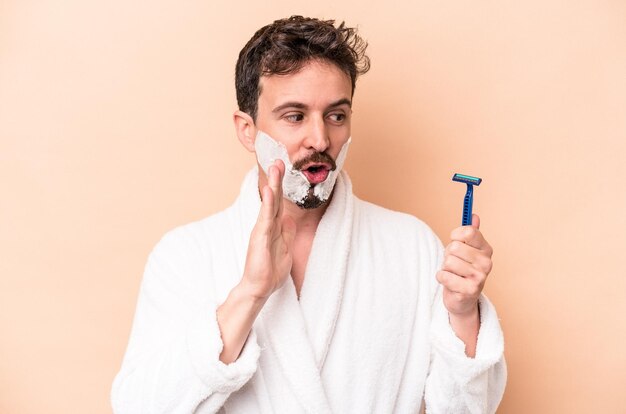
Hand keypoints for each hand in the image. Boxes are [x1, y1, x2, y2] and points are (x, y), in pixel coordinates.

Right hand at [240, 160, 296, 299]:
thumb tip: (289, 219)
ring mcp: (262, 230)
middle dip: (277, 179)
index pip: (278, 202)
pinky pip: (266, 217)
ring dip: (273, 185)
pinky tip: (269, 190)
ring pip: (269, 203)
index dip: (282, 187)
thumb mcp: (285, 249)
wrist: (259, 288)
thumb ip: (286, 233)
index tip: (284, 170)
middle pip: (273, 198)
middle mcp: (267, 225)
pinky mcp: (260, 237)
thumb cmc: (270, 271)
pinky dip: (267, 203)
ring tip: (275, 167)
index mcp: (273, 227)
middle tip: (278, 160)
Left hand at [436, 214, 492, 316]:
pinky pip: (444, 276)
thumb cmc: (461, 269)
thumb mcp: (466, 249)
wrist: (462, 298)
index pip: (469, 232)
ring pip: (448, 261)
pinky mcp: (469, 290)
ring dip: (445, 267)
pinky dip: (441, 278)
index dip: (456, 235)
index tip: (455, 240)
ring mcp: (480, 277)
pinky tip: (450, 283)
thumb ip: (470, 232)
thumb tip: (474, 215)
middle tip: (454, 263)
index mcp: (486, 249)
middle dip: (448, 254)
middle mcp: (486, 263)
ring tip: (453, 273)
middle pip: (455, 247)